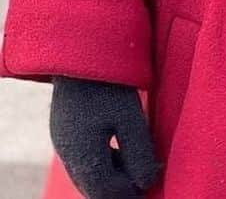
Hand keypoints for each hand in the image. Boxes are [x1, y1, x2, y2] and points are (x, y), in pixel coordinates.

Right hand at [50, 77, 159, 197]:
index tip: (151, 184)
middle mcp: (68, 154)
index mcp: (82, 156)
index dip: (129, 193)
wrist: (83, 51)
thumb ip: (139, 153)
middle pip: (93, 187)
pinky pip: (83, 159)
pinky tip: (121, 150)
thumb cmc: (110, 84)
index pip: (105, 193)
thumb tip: (148, 182)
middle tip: (146, 176)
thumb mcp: (130, 118)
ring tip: (138, 164)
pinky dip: (102, 161)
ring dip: (111, 175)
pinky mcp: (65, 131)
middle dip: (119, 187)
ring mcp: (63, 143)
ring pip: (87, 174)